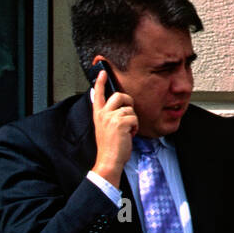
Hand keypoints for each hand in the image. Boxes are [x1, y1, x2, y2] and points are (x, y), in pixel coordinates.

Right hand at [91, 68, 137, 184]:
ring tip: (126, 131)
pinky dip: (135, 128)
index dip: (101, 82)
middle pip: (119, 95)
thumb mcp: (106, 128)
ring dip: (133, 121)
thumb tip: (120, 108)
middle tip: (128, 114)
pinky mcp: (120, 122)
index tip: (103, 72)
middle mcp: (103, 114)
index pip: (98, 95)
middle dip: (128, 101)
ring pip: (130, 109)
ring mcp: (111, 117)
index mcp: (98, 115)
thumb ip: (110, 116)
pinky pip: (135, 118)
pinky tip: (129, 135)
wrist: (109, 160)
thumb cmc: (110, 147)